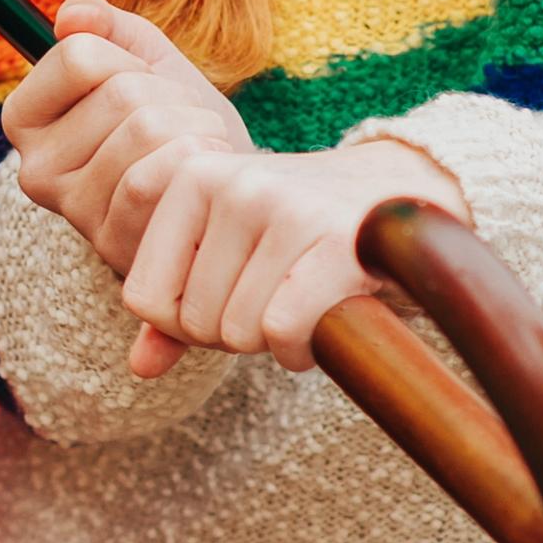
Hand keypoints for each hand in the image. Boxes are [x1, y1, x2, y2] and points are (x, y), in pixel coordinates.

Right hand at [0, 0, 252, 376]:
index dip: (133, 60)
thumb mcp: (148, 65)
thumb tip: (73, 12)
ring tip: (197, 147)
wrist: (221, 199)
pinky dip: (199, 162)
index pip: (79, 54)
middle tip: (181, 123)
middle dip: (172, 96)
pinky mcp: (113, 243)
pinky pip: (157, 177)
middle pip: (120, 92)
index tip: (145, 86)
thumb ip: (110, 28)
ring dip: (193, 127)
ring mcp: (73, 211)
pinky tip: (204, 177)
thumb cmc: (180, 129)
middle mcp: (35, 169)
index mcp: (27, 117)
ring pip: (145, 130)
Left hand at [116, 138, 472, 374]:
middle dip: (235, 333)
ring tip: (302, 302)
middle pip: (194, 321)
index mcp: (188, 176)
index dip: (184, 323)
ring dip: (272, 341)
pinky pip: (283, 330)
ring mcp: (283, 206)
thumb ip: (177, 307)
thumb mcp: (226, 253)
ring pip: (238, 331)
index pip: (143, 296)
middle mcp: (230, 183)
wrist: (402, 195)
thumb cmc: (299, 233)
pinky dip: (302, 347)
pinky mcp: (334, 240)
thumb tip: (139, 367)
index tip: (228, 298)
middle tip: (275, 300)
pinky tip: (324, 320)